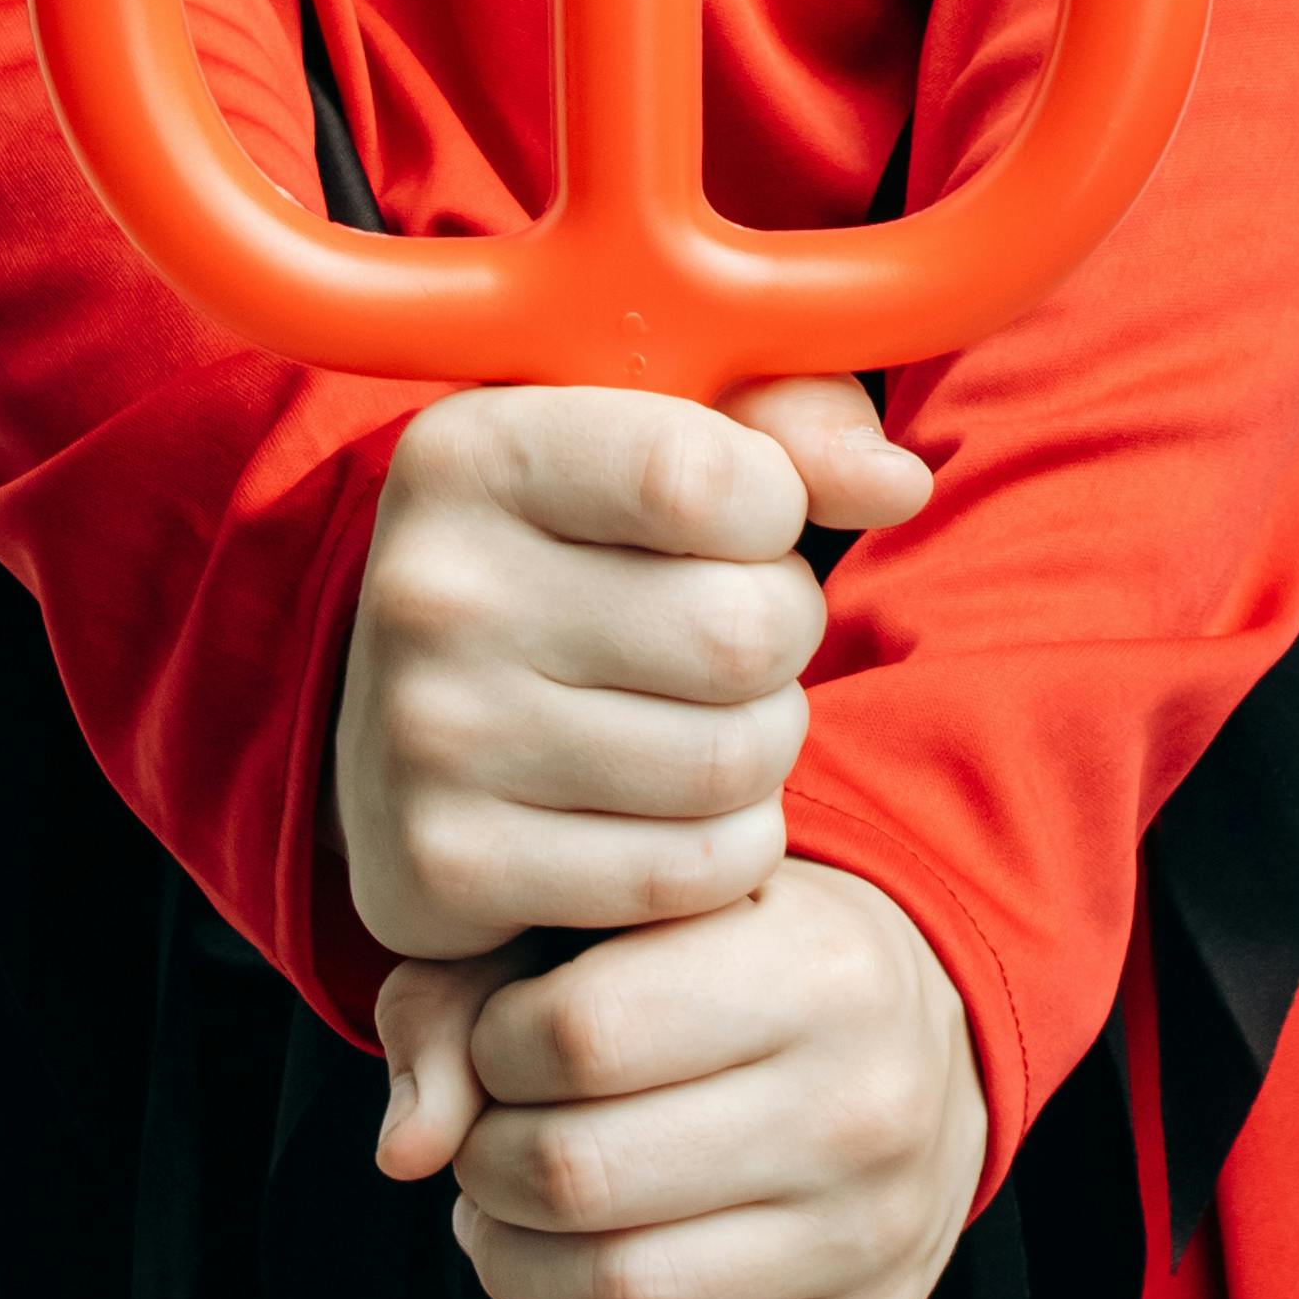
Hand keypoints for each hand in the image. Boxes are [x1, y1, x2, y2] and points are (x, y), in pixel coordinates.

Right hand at [330, 376, 927, 965]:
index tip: (745, 519)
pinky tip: (674, 806)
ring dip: (762, 746)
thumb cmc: (575, 547)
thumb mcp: (658, 434)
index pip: (706, 478)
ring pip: (730, 762)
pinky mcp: (447, 867)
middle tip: (736, 635)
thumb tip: (899, 485)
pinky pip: (689, 874)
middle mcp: (432, 590)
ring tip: (709, 715)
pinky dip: (724, 846)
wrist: (399, 712)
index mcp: (472, 450)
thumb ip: (789, 424)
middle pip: (741, 632)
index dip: (774, 507)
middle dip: (782, 638)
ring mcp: (429, 737)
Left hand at [375, 865, 984, 1298]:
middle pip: (582, 1174)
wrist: (925, 1021)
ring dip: (515, 1271)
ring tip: (510, 1222)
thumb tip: (410, 1144)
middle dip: (487, 1168)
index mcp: (811, 967)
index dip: (493, 1050)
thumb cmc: (749, 954)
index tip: (503, 1045)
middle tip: (491, 1142)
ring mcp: (865, 1233)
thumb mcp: (636, 910)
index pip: (577, 1034)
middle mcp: (856, 1104)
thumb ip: (480, 985)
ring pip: (623, 1297)